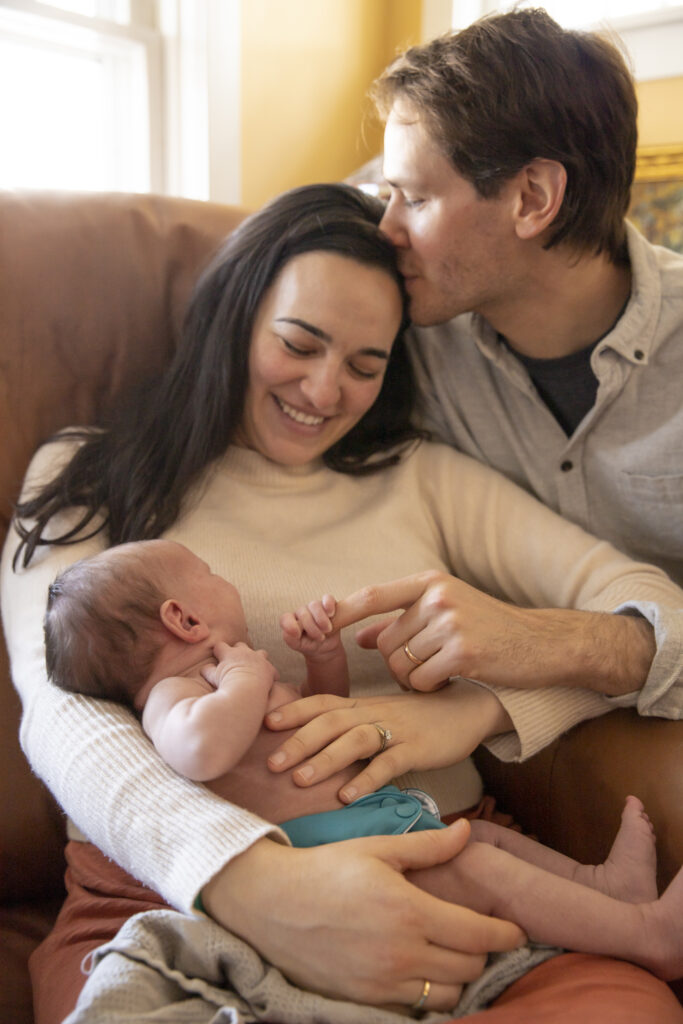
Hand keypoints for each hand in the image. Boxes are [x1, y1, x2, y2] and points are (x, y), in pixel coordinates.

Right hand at [202, 640, 277, 691]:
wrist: (245, 690)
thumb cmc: (227, 684)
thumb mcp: (213, 677)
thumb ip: (208, 670)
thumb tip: (204, 668)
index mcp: (229, 653)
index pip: (220, 645)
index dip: (218, 651)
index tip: (218, 656)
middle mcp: (244, 652)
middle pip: (241, 645)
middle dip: (238, 651)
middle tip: (235, 662)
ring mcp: (258, 659)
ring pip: (260, 652)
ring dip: (257, 658)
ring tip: (254, 667)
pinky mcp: (269, 668)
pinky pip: (272, 669)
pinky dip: (270, 674)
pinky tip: (269, 679)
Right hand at [202, 825, 524, 1010]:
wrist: (271, 903)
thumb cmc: (325, 868)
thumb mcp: (377, 848)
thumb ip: (428, 846)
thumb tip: (466, 831)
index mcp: (410, 911)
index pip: (479, 935)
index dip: (505, 935)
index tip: (514, 930)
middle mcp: (402, 953)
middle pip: (469, 968)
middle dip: (482, 952)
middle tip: (476, 935)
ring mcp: (383, 982)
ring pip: (448, 995)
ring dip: (457, 977)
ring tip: (448, 953)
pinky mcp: (365, 1000)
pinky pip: (415, 1007)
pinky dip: (427, 993)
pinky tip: (418, 969)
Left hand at [266, 680, 510, 801]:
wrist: (466, 708)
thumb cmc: (418, 716)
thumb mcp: (380, 714)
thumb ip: (352, 723)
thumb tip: (315, 742)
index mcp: (362, 704)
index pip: (322, 702)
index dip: (294, 710)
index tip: (265, 723)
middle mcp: (373, 713)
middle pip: (329, 721)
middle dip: (298, 741)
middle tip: (271, 763)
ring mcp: (396, 730)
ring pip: (354, 739)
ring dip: (324, 759)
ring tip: (299, 780)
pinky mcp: (417, 748)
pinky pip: (388, 763)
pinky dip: (365, 779)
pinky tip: (346, 797)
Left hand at [280, 595, 342, 662]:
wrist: (326, 646)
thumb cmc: (310, 645)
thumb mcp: (300, 646)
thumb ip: (290, 639)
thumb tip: (290, 632)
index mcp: (291, 621)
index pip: (286, 618)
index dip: (290, 625)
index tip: (298, 635)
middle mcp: (301, 612)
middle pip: (303, 613)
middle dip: (312, 628)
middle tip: (320, 638)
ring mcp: (314, 606)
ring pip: (314, 605)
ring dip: (321, 619)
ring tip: (327, 630)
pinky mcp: (328, 604)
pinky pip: (327, 598)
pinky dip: (328, 604)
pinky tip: (331, 613)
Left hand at [334, 571, 653, 694]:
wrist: (543, 645)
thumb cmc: (490, 631)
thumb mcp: (446, 614)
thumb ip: (403, 621)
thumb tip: (362, 636)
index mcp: (429, 583)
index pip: (372, 596)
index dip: (340, 613)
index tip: (310, 622)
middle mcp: (436, 597)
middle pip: (386, 644)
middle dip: (399, 664)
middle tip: (429, 667)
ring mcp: (451, 622)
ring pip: (401, 665)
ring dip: (416, 679)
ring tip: (445, 671)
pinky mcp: (464, 651)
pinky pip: (421, 681)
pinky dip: (431, 688)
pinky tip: (455, 679)